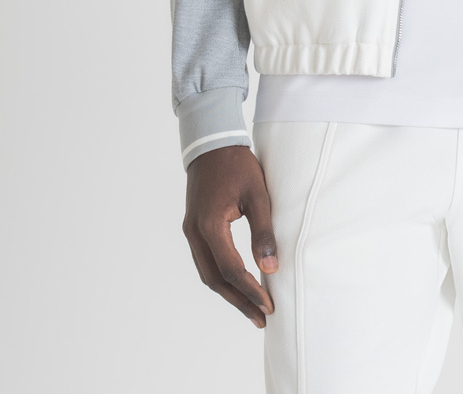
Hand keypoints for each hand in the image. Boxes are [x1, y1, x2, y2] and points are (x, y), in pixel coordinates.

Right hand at [182, 145, 277, 327]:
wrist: (212, 143)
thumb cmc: (237, 164)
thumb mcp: (257, 194)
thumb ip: (263, 231)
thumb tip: (271, 267)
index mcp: (209, 225)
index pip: (230, 269)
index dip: (250, 290)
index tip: (269, 304)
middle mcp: (194, 233)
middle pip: (214, 279)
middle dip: (238, 300)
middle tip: (261, 318)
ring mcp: (191, 231)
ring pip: (207, 273)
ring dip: (228, 292)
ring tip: (252, 308)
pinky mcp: (194, 228)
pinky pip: (205, 261)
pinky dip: (221, 276)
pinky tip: (237, 284)